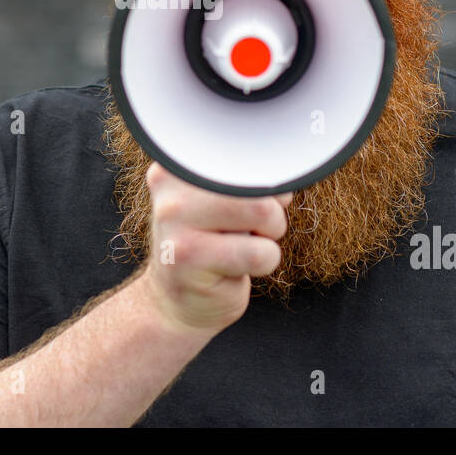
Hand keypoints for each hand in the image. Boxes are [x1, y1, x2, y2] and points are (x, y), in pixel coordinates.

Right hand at [138, 161, 293, 334]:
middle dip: (271, 214)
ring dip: (268, 239)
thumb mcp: (228, 203)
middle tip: (247, 231)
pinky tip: (233, 269)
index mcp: (181, 163)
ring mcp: (174, 219)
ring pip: (265, 213)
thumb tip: (284, 185)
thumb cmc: (212, 244)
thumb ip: (252, 183)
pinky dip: (264, 263)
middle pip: (259, 184)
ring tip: (239, 248)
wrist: (175, 299)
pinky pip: (261, 253)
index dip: (264, 184)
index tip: (248, 203)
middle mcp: (171, 184)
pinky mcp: (187, 256)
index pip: (248, 155)